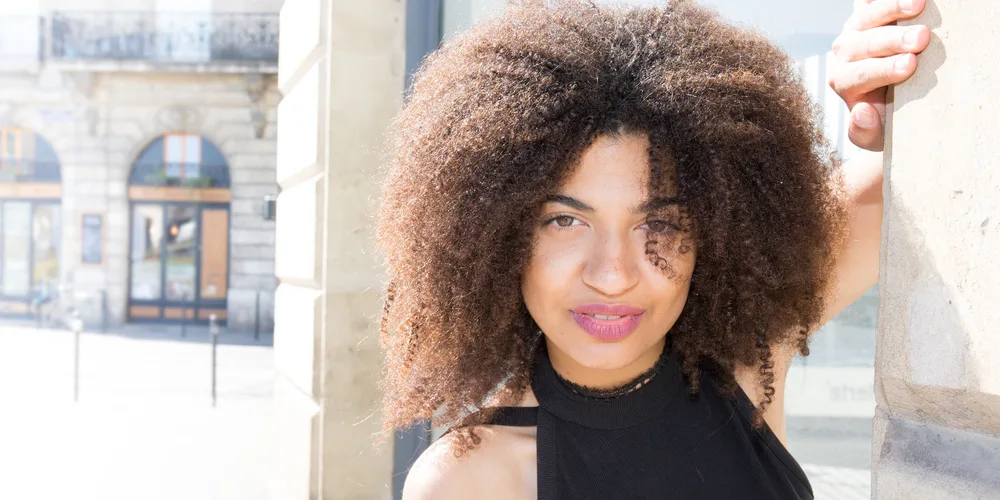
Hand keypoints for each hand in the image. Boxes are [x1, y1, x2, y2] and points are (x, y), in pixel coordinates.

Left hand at [829, 0, 930, 151]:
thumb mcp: (874, 137)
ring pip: (867, 16)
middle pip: (863, 43)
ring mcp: (855, 29)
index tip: (910, 66)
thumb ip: (863, 132)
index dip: (883, 70)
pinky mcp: (868, 13)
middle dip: (893, 40)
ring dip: (893, 9)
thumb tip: (861, 112)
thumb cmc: (885, 120)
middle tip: (921, 38)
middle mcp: (844, 54)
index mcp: (843, 81)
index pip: (859, 75)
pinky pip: (870, 2)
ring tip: (919, 5)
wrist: (891, 101)